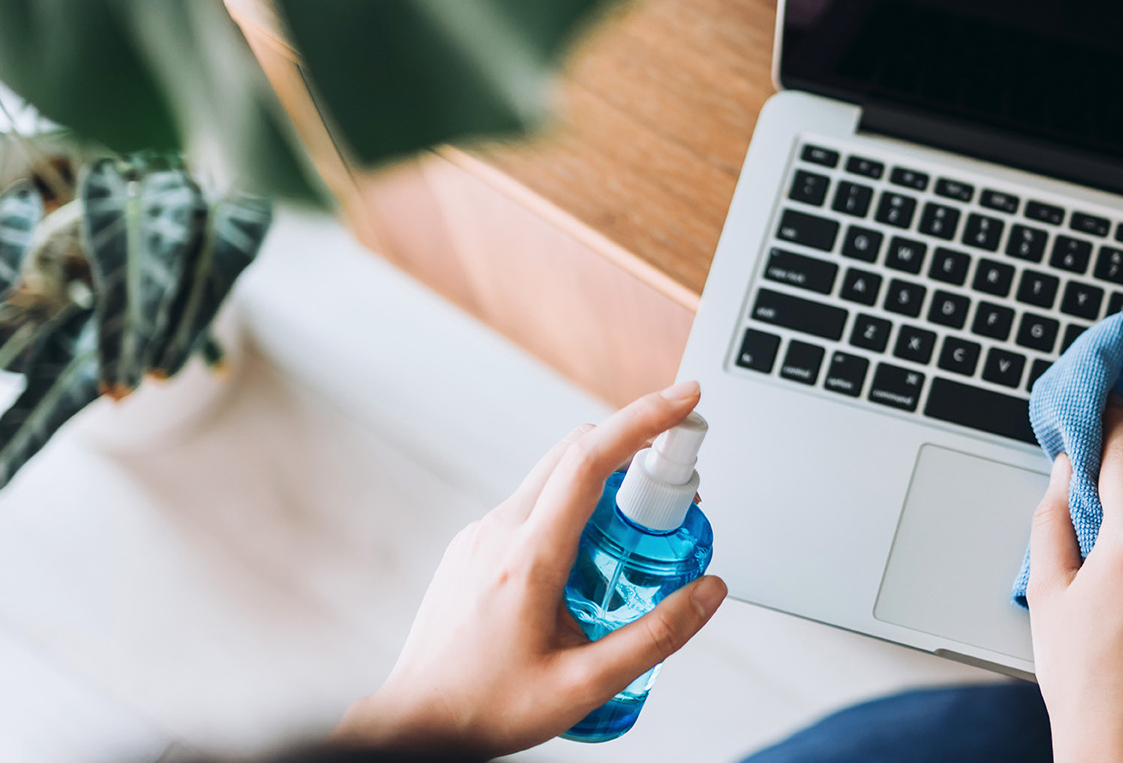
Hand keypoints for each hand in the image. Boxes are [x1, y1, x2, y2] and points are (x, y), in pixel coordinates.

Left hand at [332, 381, 727, 755]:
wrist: (414, 724)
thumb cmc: (486, 709)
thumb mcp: (585, 686)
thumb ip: (656, 636)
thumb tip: (709, 592)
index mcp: (528, 559)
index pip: (591, 460)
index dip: (644, 418)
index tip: (685, 399)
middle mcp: (499, 532)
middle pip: (575, 452)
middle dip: (635, 446)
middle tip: (677, 484)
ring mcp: (481, 535)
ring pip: (553, 476)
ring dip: (604, 482)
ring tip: (638, 539)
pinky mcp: (474, 546)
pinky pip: (533, 503)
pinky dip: (574, 507)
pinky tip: (590, 563)